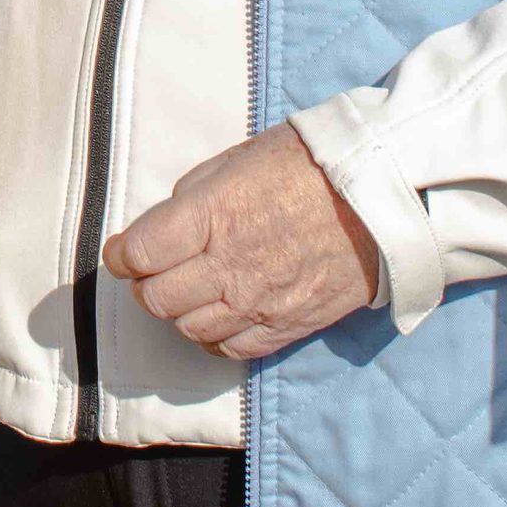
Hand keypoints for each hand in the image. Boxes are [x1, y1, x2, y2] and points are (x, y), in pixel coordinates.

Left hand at [100, 123, 379, 360]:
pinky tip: (218, 315)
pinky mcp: (286, 326)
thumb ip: (195, 195)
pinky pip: (231, 349)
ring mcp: (258, 302)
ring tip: (190, 289)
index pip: (139, 253)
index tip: (122, 250)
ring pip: (188, 327)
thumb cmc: (312, 165)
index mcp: (212, 215)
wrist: (385, 198)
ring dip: (179, 310)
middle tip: (154, 269)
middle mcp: (229, 266)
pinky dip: (214, 337)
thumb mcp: (240, 158)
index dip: (122, 253)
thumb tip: (167, 224)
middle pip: (156, 298)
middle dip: (146, 283)